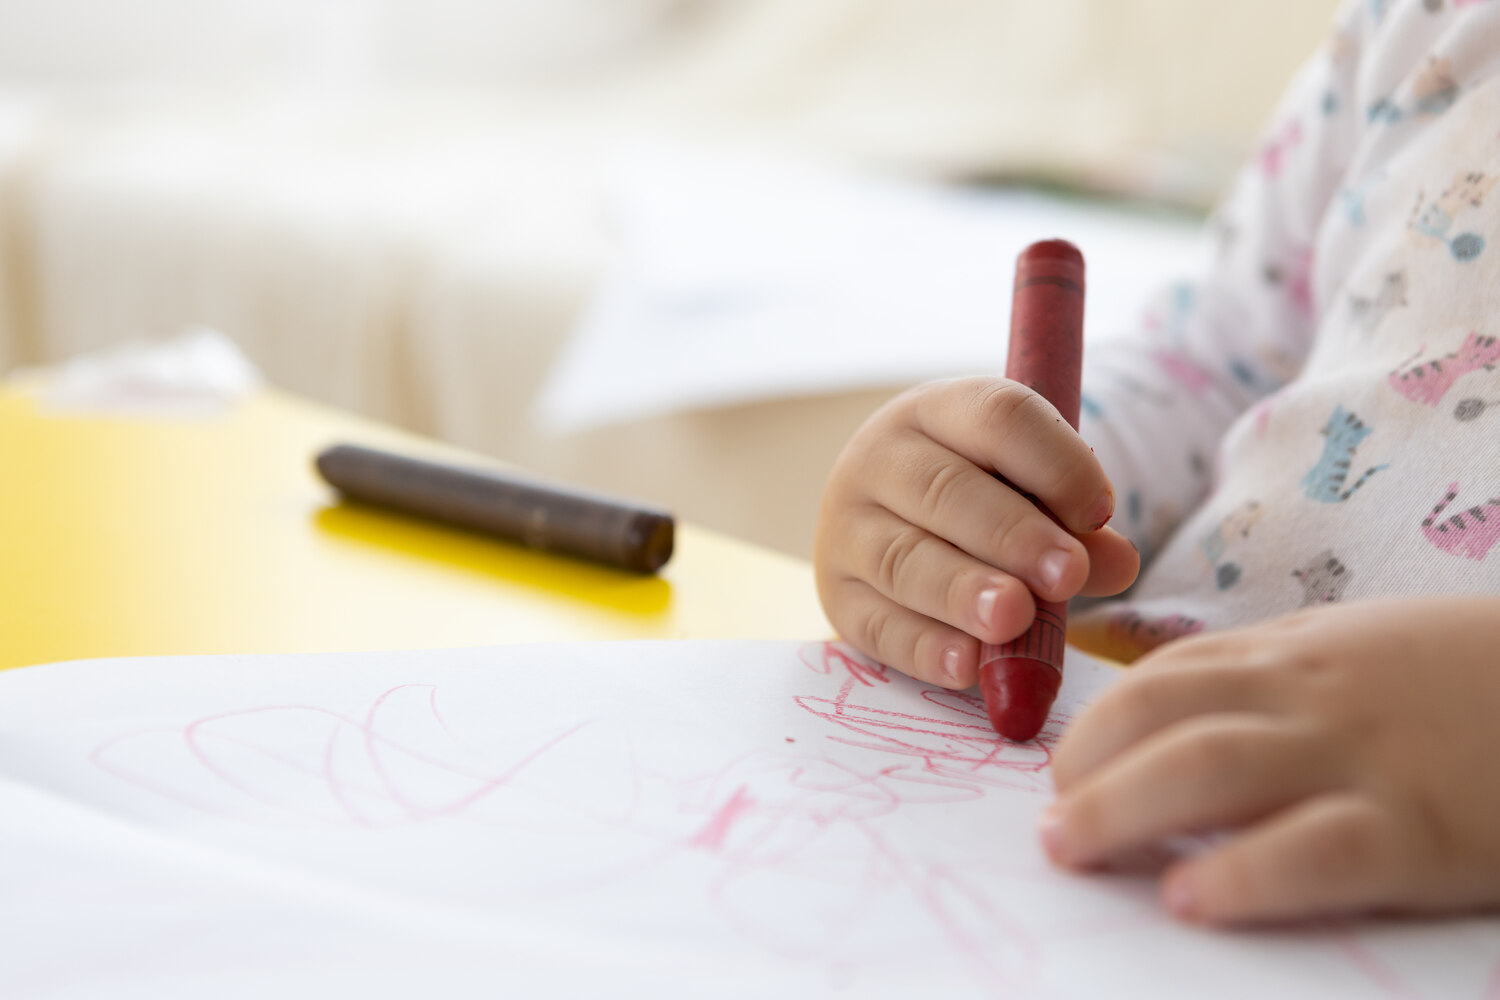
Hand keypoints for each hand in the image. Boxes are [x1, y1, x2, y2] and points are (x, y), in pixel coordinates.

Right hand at [813, 376, 1138, 688]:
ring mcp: (847, 529)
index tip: (1099, 513)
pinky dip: (924, 647)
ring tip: (1013, 618)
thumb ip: (1073, 527)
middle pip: (945, 491)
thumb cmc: (976, 499)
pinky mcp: (837, 596)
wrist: (882, 520)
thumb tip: (1119, 564)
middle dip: (1011, 535)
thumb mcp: (1024, 490)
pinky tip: (968, 664)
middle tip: (1065, 575)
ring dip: (962, 591)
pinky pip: (878, 624)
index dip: (1053, 462)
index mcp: (936, 412)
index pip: (997, 418)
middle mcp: (879, 460)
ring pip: (904, 559)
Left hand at [1045, 597, 1499, 924]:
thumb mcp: (1360, 650)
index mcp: (1294, 654)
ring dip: (1123, 809)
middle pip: (1161, 716)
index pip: (1161, 678)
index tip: (1060, 772)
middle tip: (1049, 827)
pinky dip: (1245, 875)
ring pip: (1211, 767)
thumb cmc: (1466, 680)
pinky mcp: (1422, 828)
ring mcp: (1363, 756)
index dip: (1094, 726)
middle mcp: (1311, 695)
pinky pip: (1316, 849)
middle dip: (1086, 769)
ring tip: (1074, 852)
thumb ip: (1272, 672)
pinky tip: (1192, 901)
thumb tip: (1173, 708)